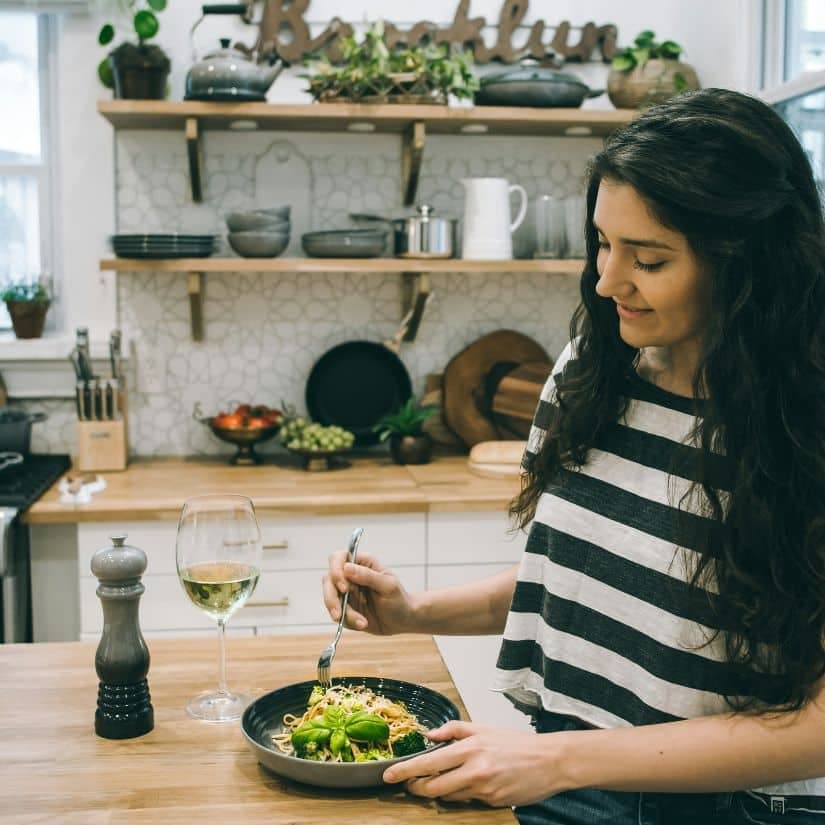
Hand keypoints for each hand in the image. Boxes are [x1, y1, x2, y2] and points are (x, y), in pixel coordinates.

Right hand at [322, 549, 416, 635]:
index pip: (338, 558)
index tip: (344, 587)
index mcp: (362, 563)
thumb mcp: (388, 586)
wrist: (403, 620)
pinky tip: (364, 624)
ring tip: (363, 623)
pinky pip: (338, 615)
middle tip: (339, 614)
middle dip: (331, 598)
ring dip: (344, 614)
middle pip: (328, 580)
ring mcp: (346, 593)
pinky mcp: (345, 608)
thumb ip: (368, 576)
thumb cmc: (399, 599)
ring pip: (330, 599)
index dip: (336, 570)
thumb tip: (347, 568)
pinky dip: (349, 622)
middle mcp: (350, 576)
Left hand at [382, 721, 566, 807]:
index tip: (389, 776)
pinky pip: (467, 801)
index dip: (406, 771)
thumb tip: (430, 735)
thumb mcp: (484, 728)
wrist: (549, 760)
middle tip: (409, 784)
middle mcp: (474, 769)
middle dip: (417, 788)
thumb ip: (454, 730)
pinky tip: (468, 785)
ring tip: (440, 782)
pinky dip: (462, 795)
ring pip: (448, 797)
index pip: (428, 763)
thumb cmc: (517, 743)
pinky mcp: (492, 803)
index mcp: (470, 748)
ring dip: (439, 792)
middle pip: (432, 787)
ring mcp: (483, 789)